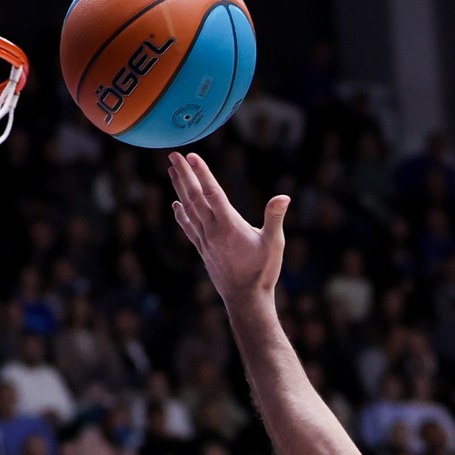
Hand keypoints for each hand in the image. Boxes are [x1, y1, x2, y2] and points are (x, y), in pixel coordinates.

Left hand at [166, 151, 287, 306]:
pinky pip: (188, 227)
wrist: (245, 300)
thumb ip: (275, 218)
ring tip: (171, 170)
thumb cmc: (262, 272)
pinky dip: (181, 214)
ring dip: (179, 188)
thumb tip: (284, 196)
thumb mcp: (274, 244)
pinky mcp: (203, 250)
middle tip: (173, 154)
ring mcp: (206, 240)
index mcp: (230, 226)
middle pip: (194, 197)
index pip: (213, 194)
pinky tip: (176, 204)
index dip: (202, 174)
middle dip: (184, 175)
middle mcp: (213, 231)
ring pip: (188, 209)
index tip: (192, 156)